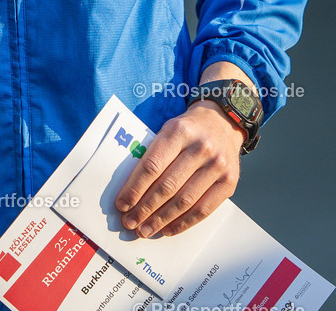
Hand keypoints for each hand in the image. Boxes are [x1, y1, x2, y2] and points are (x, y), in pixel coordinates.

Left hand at [114, 101, 244, 236]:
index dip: (135, 188)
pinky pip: (204, 209)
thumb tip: (131, 189)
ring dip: (161, 219)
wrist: (222, 122)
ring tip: (145, 230)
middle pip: (167, 186)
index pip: (152, 165)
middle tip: (130, 222)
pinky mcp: (229, 182)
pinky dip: (184, 223)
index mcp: (179, 131)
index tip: (122, 204)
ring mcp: (218, 166)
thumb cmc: (188, 129)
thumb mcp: (168, 129)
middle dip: (145, 208)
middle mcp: (201, 148)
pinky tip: (168, 229)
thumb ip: (153, 153)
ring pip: (184, 201)